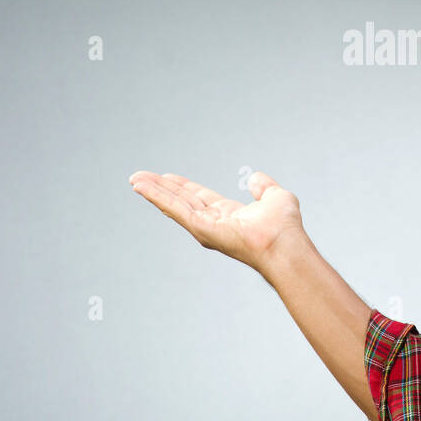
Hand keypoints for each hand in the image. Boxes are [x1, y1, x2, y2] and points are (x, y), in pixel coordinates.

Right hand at [128, 170, 303, 274]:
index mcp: (228, 215)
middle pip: (181, 200)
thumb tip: (254, 177)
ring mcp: (204, 227)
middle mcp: (212, 222)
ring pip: (173, 204)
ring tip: (134, 179)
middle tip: (139, 177)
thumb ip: (264, 187)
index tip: (167, 176)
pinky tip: (142, 187)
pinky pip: (175, 208)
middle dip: (160, 188)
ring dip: (153, 191)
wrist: (286, 244)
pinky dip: (157, 196)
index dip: (182, 186)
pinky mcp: (200, 228)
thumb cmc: (285, 227)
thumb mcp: (275, 196)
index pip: (199, 197)